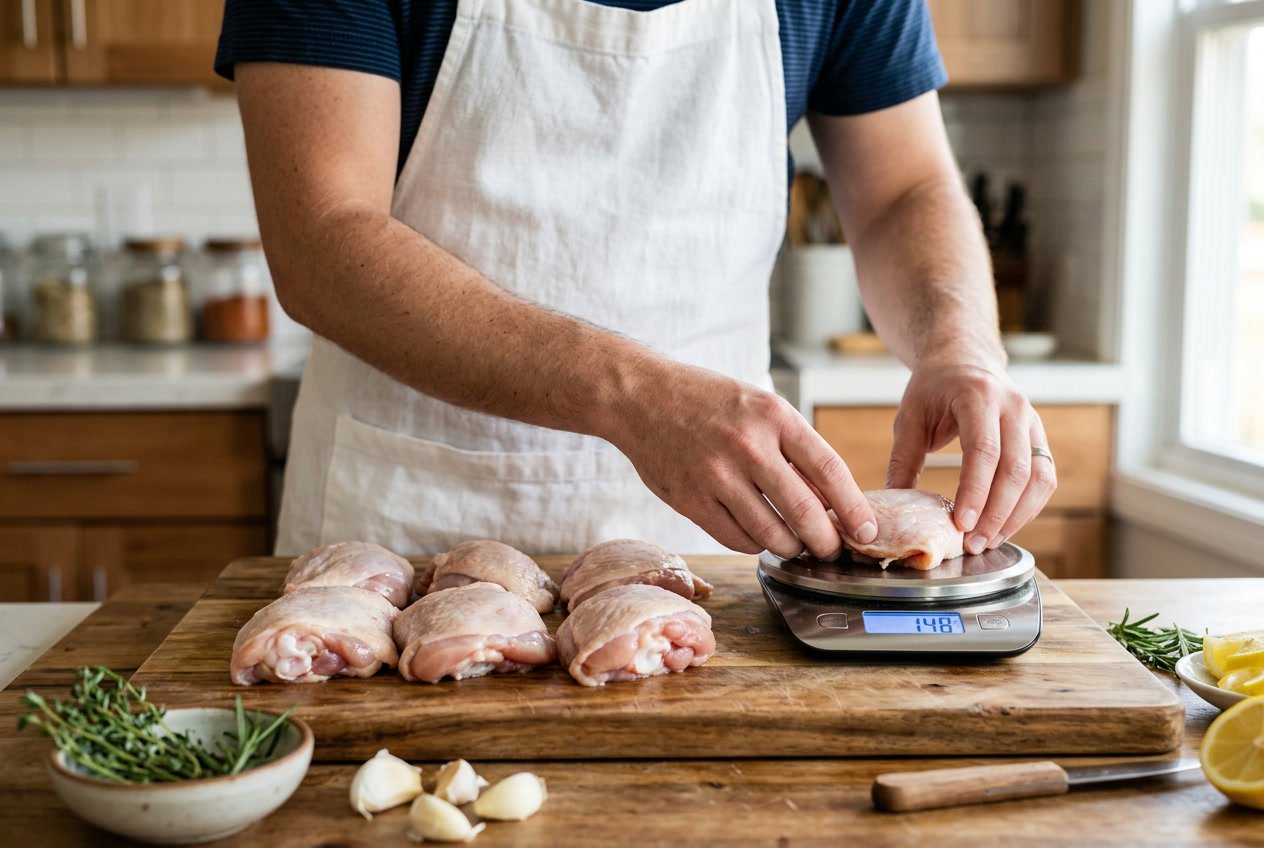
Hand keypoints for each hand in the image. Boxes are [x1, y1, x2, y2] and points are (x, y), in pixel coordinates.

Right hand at [606, 361, 876, 559]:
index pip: (829, 470)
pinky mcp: (691, 499)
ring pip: (771, 533)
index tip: (866, 529)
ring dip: (790, 546)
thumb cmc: (706, 401)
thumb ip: (792, 447)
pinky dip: (754, 544)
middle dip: (826, 541)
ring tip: (794, 544)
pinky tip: (757, 535)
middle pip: (804, 512)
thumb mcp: (758, 405)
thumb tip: (829, 500)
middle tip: (832, 549)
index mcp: (773, 415)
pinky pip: (736, 539)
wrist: (640, 396)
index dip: (853, 507)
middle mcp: (748, 445)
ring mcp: (717, 475)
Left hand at [886, 361, 1055, 554]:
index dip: (975, 492)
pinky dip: (1028, 507)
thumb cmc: (934, 388)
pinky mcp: (1039, 437)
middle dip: (996, 513)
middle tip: (973, 543)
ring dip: (1016, 515)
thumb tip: (893, 506)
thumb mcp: (910, 417)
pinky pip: (1044, 477)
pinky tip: (1005, 525)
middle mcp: (1014, 407)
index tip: (962, 524)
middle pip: (1016, 469)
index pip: (984, 451)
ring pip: (1038, 477)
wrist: (964, 359)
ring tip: (987, 542)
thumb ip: (903, 460)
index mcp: (979, 396)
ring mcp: (1032, 421)